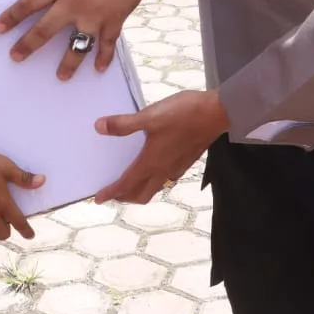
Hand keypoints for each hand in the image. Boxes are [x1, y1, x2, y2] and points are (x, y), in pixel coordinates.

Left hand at [0, 0, 163, 78]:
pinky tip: (99, 69)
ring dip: (68, 63)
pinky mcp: (114, 19)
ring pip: (76, 45)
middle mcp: (73, 3)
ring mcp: (94, 15)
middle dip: (27, 45)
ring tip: (61, 76)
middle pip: (45, 30)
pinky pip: (107, 43)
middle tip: (15, 57)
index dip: (12, 17)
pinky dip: (104, 57)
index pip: (29, 4)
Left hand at [94, 90, 226, 203]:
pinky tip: (153, 167)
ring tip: (130, 183)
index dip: (111, 193)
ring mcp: (176, 168)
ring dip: (139, 191)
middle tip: (112, 193)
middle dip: (124, 197)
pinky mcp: (186, 161)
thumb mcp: (149, 116)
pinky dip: (153, 181)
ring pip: (154, 188)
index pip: (126, 185)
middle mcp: (163, 171)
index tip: (97, 200)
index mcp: (151, 163)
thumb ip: (123, 124)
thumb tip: (99, 127)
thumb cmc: (182, 114)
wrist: (216, 113)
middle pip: (141, 194)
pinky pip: (165, 179)